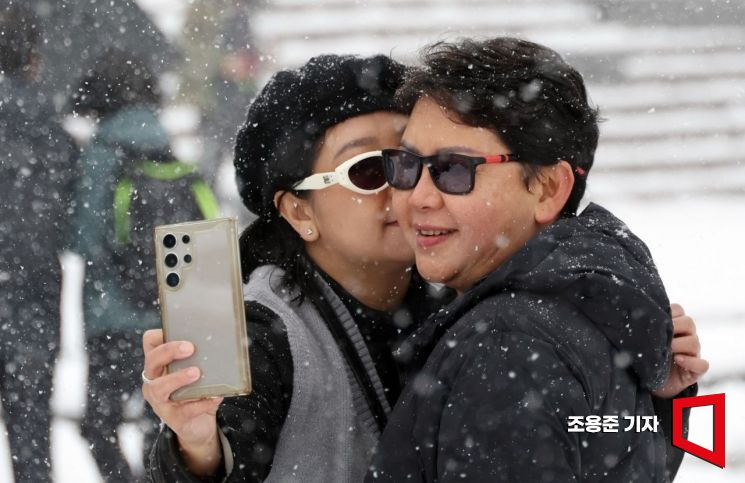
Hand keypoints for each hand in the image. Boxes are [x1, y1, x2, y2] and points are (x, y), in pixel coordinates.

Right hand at [141, 329, 222, 475]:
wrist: (199, 426)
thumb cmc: (198, 391)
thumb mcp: (199, 371)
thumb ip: (203, 357)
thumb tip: (223, 339)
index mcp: (160, 365)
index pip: (150, 343)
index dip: (159, 335)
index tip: (176, 330)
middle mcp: (154, 381)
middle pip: (152, 361)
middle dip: (169, 351)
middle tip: (190, 348)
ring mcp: (160, 401)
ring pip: (159, 387)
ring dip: (178, 378)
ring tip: (196, 373)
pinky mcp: (173, 418)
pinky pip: (184, 410)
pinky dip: (201, 403)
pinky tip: (215, 397)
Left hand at [653, 304, 709, 398]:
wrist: (650, 382)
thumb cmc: (646, 355)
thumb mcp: (644, 339)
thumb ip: (644, 326)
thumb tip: (631, 314)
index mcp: (676, 325)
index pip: (678, 310)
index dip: (669, 312)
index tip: (654, 318)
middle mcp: (687, 336)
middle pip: (689, 322)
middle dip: (674, 326)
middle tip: (659, 335)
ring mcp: (693, 353)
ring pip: (694, 342)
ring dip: (679, 344)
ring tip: (666, 349)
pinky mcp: (696, 371)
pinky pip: (702, 365)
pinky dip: (692, 362)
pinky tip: (679, 360)